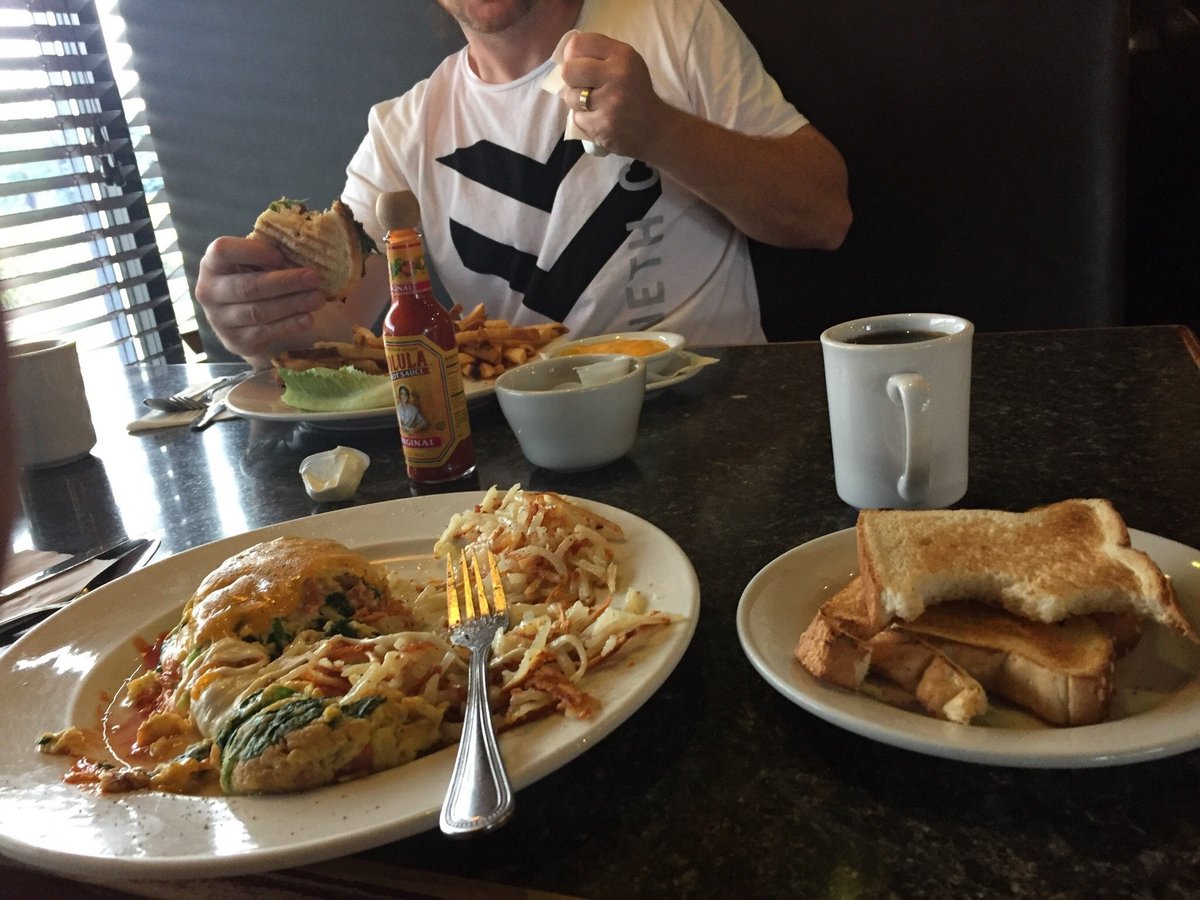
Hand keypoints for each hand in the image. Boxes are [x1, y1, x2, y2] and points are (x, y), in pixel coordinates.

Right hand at [194, 236, 325, 365]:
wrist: (243, 322)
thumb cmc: (253, 280)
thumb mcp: (254, 263)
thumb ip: (269, 255)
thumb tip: (302, 250)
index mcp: (212, 263)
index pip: (224, 251)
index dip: (253, 252)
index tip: (281, 256)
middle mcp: (209, 291)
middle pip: (248, 286)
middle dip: (285, 282)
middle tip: (314, 277)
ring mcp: (220, 320)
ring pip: (258, 312)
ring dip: (292, 304)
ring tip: (318, 298)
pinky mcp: (236, 341)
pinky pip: (264, 333)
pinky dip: (289, 325)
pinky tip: (308, 318)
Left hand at [559, 32, 670, 159]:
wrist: (655, 128)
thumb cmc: (635, 92)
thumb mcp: (625, 63)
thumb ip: (599, 54)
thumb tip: (566, 57)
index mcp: (622, 54)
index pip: (578, 44)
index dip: (573, 55)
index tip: (580, 64)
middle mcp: (617, 75)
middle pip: (569, 70)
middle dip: (572, 80)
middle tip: (584, 87)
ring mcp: (609, 102)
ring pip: (570, 96)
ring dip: (578, 103)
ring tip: (596, 105)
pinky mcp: (602, 126)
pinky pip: (577, 118)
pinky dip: (585, 120)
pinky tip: (600, 119)